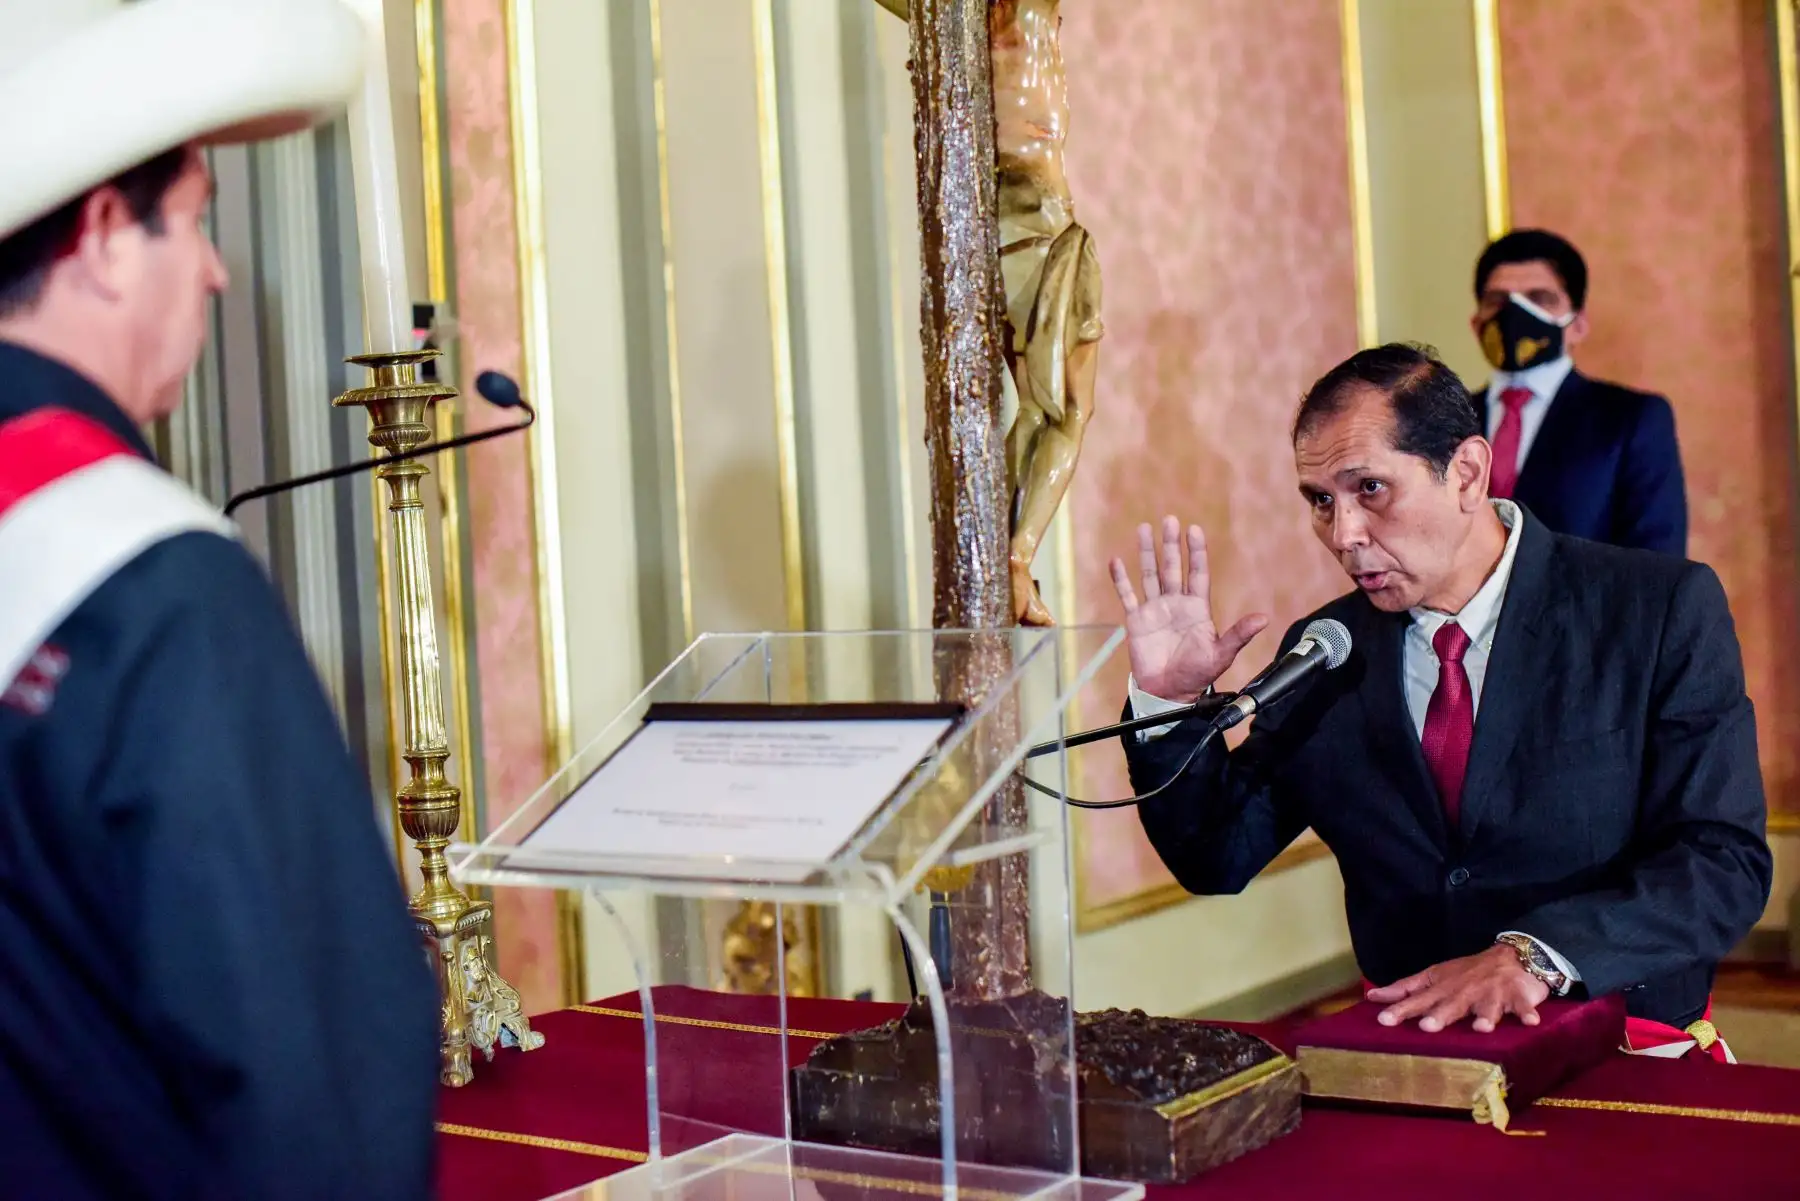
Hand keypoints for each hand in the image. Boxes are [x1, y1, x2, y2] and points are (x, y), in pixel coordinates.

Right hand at [1107, 516, 1267, 701]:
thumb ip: (1239, 634)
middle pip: (1172, 568)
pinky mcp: (1136, 621)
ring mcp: (1155, 610)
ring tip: (1144, 529)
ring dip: (1147, 553)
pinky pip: (1127, 595)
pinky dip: (1121, 579)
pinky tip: (1116, 561)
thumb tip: (1264, 618)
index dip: (1196, 552)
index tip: (1194, 530)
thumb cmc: (1197, 675)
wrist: (1169, 694)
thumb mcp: (1221, 654)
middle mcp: (1175, 604)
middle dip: (1171, 545)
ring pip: (1150, 575)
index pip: (1197, 573)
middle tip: (1170, 520)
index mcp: (1197, 608)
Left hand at [1366, 945, 1550, 1032]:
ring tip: (1480, 1027)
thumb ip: (1405, 989)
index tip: (1383, 1020)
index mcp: (1443, 987)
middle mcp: (1464, 990)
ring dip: (1484, 1015)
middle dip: (1439, 1015)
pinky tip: (1530, 1022)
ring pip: (1487, 1006)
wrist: (1512, 956)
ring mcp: (1492, 993)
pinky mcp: (1518, 996)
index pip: (1418, 998)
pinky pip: (1523, 1006)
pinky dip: (1527, 1013)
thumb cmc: (1468, 973)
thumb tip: (1372, 997)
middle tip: (1427, 1027)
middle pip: (1450, 1004)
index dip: (1401, 1008)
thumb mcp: (1434, 977)